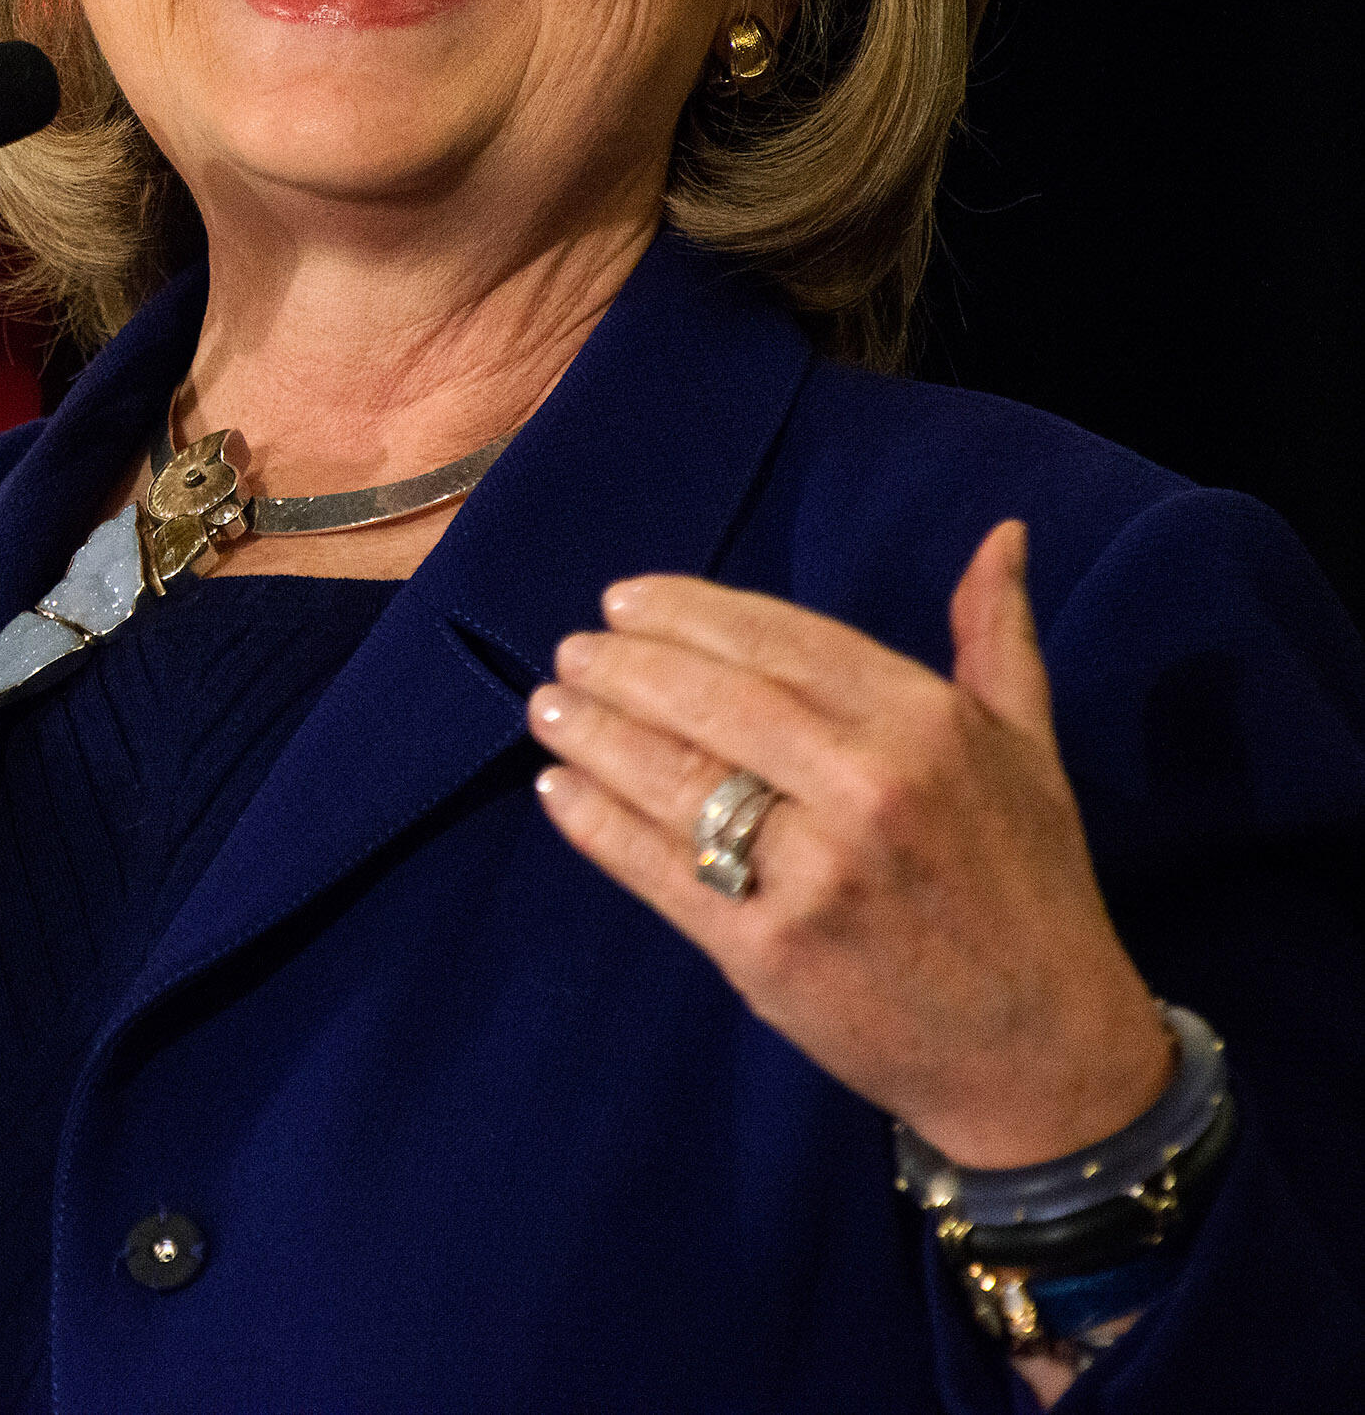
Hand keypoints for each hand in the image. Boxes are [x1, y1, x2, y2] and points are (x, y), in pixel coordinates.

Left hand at [528, 520, 1171, 1168]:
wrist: (1042, 1056)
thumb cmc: (1029, 893)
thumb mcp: (1031, 754)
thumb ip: (996, 640)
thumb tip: (998, 536)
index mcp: (927, 726)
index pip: (779, 640)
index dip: (689, 613)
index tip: (626, 600)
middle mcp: (867, 787)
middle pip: (711, 701)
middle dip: (625, 666)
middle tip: (573, 650)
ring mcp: (812, 872)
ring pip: (672, 778)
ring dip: (593, 734)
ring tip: (550, 706)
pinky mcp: (764, 949)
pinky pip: (656, 867)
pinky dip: (594, 822)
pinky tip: (556, 789)